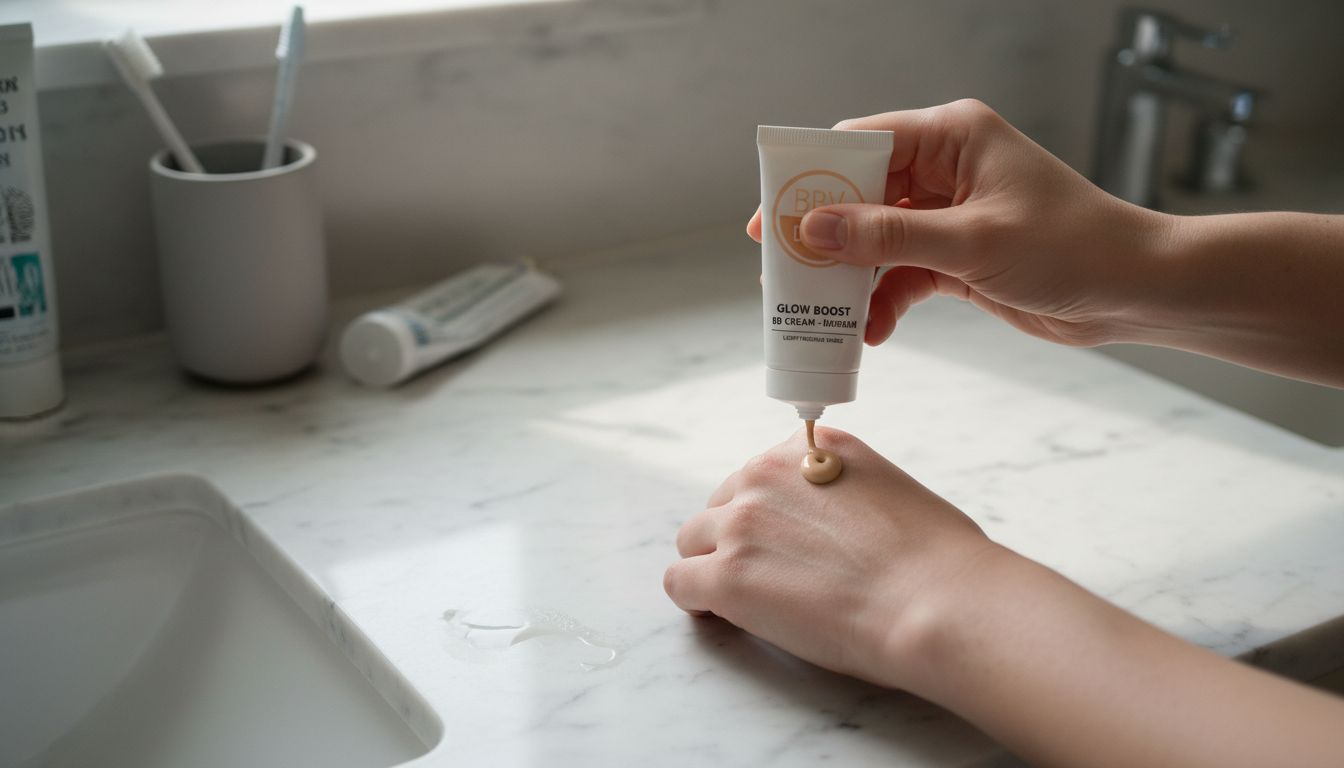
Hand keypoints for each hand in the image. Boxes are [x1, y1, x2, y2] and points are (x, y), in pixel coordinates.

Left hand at [663, 426, 998, 689]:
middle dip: (738, 539)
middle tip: (772, 576)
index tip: (789, 541)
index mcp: (809, 447)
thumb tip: (833, 524)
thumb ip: (843, 491)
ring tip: (749, 599)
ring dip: (713, 566)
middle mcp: (766, 474)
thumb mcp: (889, 489)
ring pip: (692, 540)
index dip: (771, 514)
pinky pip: (679, 582)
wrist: (934, 600)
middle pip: (721, 505)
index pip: (761, 475)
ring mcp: (741, 525)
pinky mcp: (725, 576)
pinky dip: (696, 600)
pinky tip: (722, 615)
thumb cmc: (936, 558)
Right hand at [748, 99, 1173, 347]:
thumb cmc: (1073, 248)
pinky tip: (871, 332)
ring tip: (822, 314)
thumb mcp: (971, 243)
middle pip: (860, 195)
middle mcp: (946, 168)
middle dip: (825, 237)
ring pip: (876, 240)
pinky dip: (884, 301)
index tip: (772, 216)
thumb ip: (888, 237)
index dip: (811, 180)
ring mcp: (950, 213)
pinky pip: (901, 273)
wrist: (1136, 292)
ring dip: (852, 279)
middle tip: (785, 273)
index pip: (861, 144)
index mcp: (952, 137)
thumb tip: (814, 229)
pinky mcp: (957, 255)